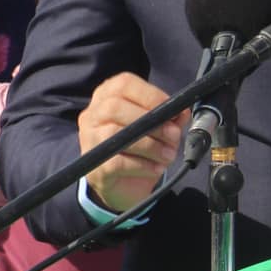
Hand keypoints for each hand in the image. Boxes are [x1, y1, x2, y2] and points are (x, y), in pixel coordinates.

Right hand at [77, 72, 184, 212]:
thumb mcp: (159, 129)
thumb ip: (169, 118)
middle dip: (151, 121)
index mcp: (107, 96)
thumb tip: (182, 112)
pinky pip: (116, 162)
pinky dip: (142, 165)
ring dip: (149, 145)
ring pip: (114, 134)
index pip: (123, 84)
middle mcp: (93, 114)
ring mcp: (88, 140)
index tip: (172, 109)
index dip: (150, 95)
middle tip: (173, 135)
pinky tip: (156, 168)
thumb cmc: (140, 149)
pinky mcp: (92, 166)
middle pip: (115, 107)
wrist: (125, 185)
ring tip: (168, 155)